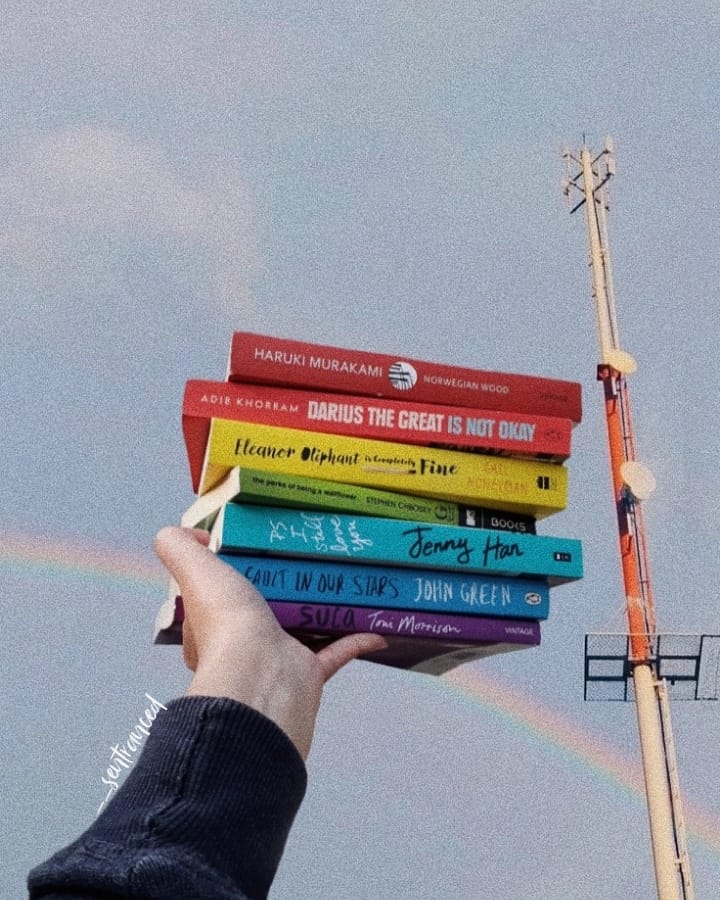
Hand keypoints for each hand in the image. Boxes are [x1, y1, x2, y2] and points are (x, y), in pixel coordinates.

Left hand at [154, 526, 386, 758]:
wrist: (263, 678)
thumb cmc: (228, 625)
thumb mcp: (194, 571)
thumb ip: (177, 546)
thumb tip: (190, 533)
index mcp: (211, 626)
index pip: (217, 596)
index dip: (230, 573)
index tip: (254, 550)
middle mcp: (241, 646)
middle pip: (264, 610)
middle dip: (283, 589)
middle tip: (306, 560)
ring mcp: (276, 660)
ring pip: (302, 630)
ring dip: (322, 611)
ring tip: (342, 583)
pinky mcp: (308, 673)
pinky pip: (336, 652)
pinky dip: (356, 638)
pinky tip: (373, 622)